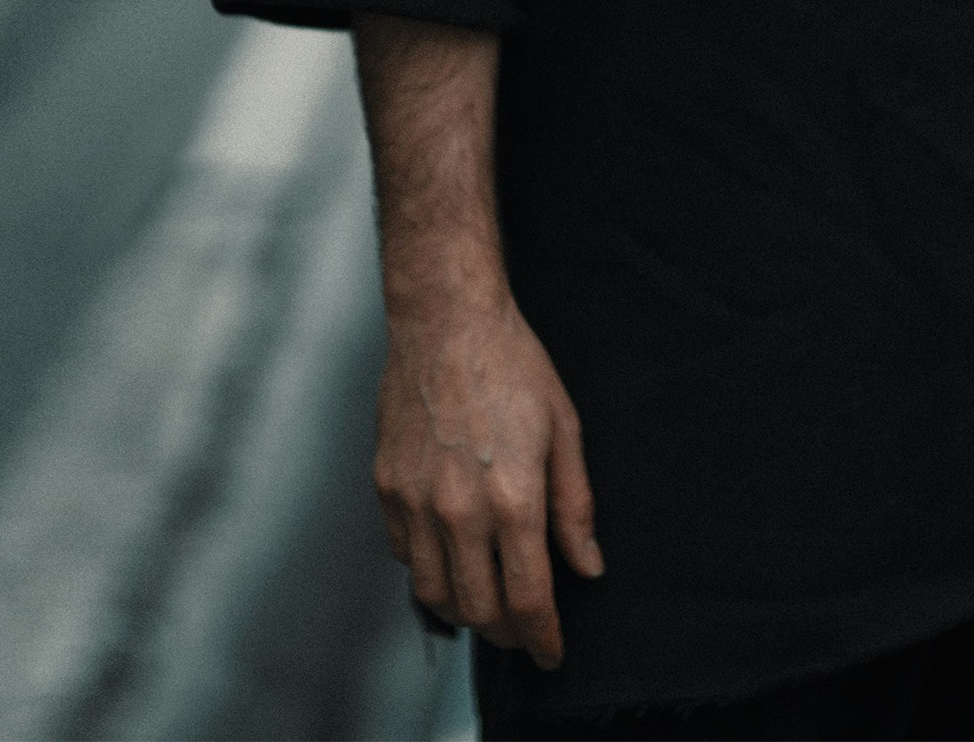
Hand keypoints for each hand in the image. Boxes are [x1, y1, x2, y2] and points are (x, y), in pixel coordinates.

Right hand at [374, 285, 604, 666]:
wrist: (446, 319)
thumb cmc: (513, 366)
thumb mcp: (564, 429)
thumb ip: (576, 506)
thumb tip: (588, 566)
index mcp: (513, 497)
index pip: (528, 598)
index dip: (543, 637)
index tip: (552, 653)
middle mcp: (459, 510)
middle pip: (480, 609)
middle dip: (507, 632)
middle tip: (524, 628)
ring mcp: (415, 502)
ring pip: (436, 593)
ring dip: (466, 610)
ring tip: (488, 601)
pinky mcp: (385, 488)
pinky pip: (405, 557)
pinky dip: (430, 571)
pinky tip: (451, 557)